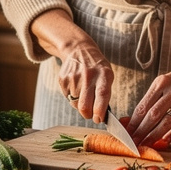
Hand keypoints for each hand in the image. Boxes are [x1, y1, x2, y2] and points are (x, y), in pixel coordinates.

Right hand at [31, 9, 114, 123]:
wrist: (79, 50)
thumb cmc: (97, 67)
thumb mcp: (107, 75)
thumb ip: (105, 93)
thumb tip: (101, 115)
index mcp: (103, 75)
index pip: (102, 95)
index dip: (100, 110)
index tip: (99, 119)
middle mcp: (88, 76)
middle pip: (84, 105)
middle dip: (87, 115)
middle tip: (90, 115)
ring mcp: (74, 78)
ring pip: (75, 104)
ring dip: (80, 104)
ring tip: (84, 92)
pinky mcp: (63, 80)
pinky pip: (67, 97)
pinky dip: (72, 97)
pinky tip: (76, 86)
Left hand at [126, 64, 170, 147]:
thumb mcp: (161, 83)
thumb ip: (148, 100)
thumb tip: (129, 120)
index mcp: (161, 83)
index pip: (143, 106)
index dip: (133, 122)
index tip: (126, 133)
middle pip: (153, 115)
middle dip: (141, 131)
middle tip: (132, 142)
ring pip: (166, 122)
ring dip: (153, 136)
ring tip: (144, 144)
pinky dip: (170, 136)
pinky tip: (162, 142)